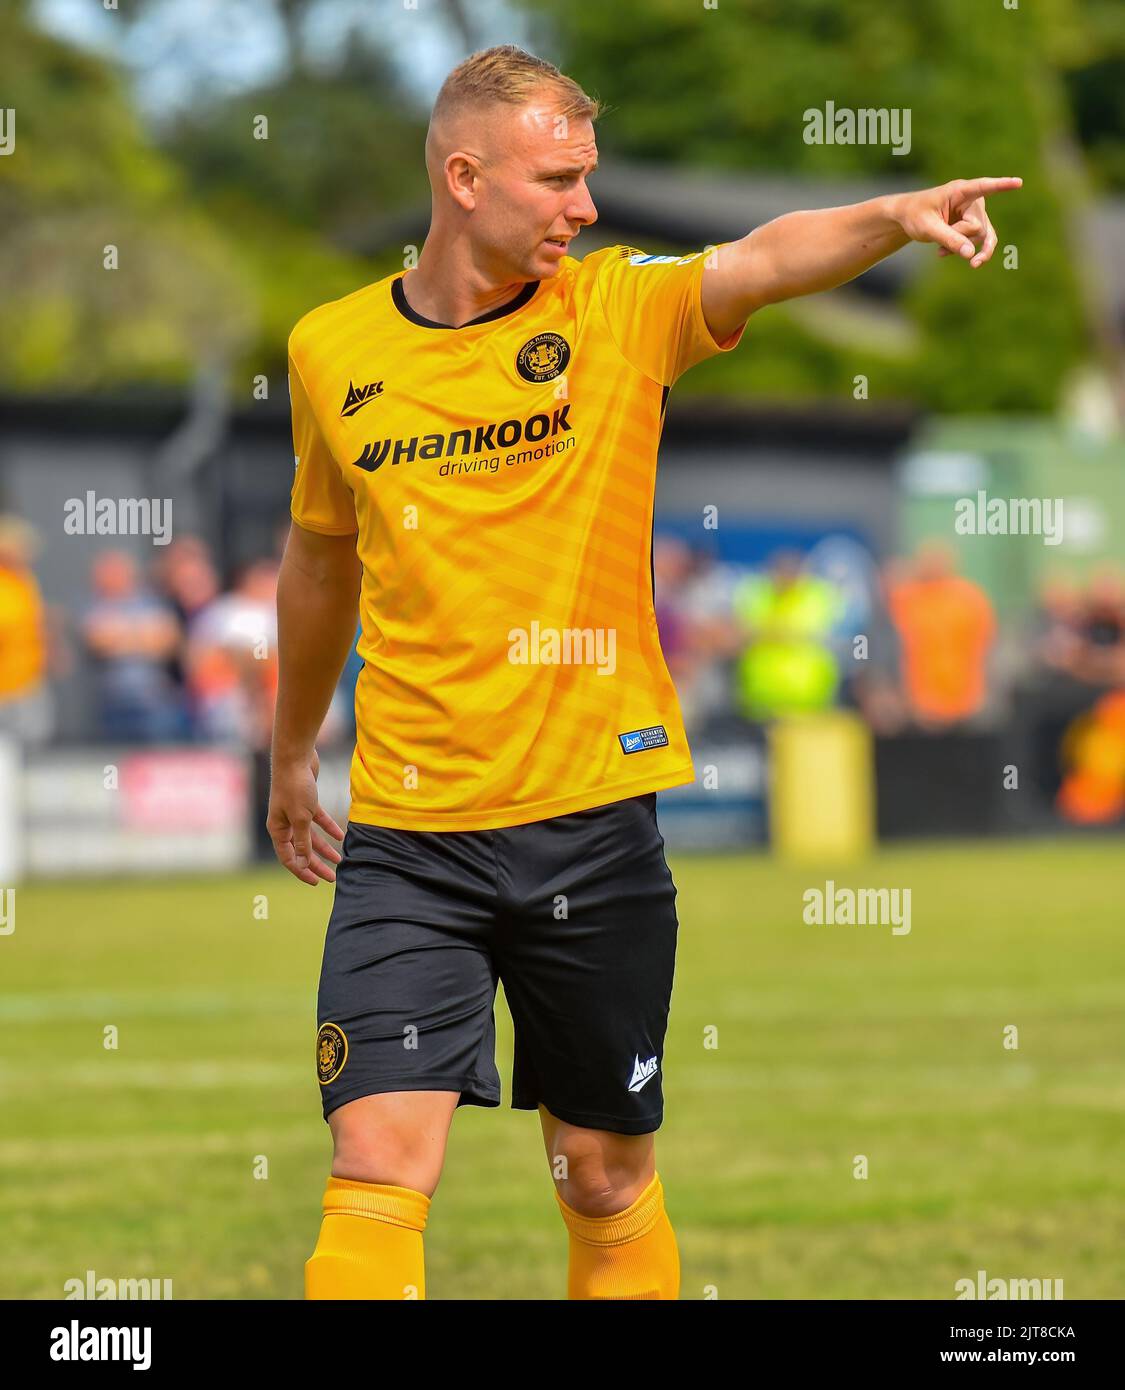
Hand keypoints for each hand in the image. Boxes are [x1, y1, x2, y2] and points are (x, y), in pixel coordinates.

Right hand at [266, 747, 344, 885]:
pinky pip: (318, 820)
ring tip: (339, 860)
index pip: (288, 857)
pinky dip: (328, 828)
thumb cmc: (295, 786)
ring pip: (310, 836)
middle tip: (332, 877)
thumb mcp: (301, 818)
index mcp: (277, 830)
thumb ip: (303, 842)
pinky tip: (340, 836)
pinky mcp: (306, 801)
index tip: (317, 882)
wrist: (295, 757)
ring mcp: (294, 812)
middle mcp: (284, 823)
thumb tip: (302, 865)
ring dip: (324, 848)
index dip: (302, 871)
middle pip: (301, 850)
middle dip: (316, 864)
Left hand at [894, 177, 1022, 267]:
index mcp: (960, 190)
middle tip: (938, 236)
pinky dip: (966, 252)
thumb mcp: (927, 228)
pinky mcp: (976, 226)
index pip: (984, 187)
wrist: (910, 219)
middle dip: (958, 237)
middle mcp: (973, 200)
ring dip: (960, 247)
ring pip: (981, 236)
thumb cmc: (916, 216)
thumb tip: (971, 254)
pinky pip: (980, 243)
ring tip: (939, 252)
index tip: (1018, 183)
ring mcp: (977, 213)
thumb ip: (949, 239)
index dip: (1001, 186)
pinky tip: (942, 254)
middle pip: (978, 226)